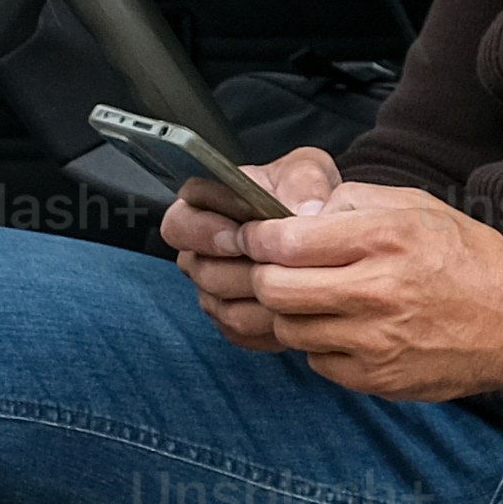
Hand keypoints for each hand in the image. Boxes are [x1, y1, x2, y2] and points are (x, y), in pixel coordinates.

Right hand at [166, 144, 341, 341]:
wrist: (322, 230)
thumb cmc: (302, 193)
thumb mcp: (307, 171)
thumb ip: (303, 184)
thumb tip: (305, 212)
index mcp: (201, 207)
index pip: (179, 224)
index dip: (205, 234)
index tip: (240, 238)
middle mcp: (198, 252)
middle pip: (203, 272)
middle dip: (245, 272)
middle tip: (284, 268)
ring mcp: (211, 290)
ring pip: (224, 308)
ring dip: (265, 301)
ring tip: (303, 289)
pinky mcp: (230, 320)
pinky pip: (242, 332)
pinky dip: (272, 325)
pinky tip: (302, 310)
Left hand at [240, 180, 502, 403]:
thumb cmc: (467, 259)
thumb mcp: (417, 207)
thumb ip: (353, 202)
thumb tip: (296, 213)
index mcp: (384, 239)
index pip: (285, 242)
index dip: (256, 237)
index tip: (253, 235)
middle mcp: (376, 291)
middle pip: (273, 289)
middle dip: (261, 275)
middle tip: (270, 269)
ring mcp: (374, 342)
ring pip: (288, 329)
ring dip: (288, 312)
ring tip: (312, 297)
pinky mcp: (377, 378)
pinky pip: (317, 361)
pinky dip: (319, 343)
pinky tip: (344, 327)